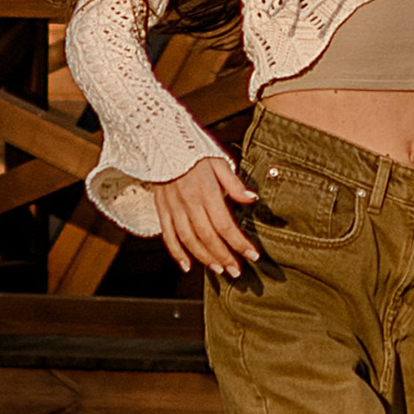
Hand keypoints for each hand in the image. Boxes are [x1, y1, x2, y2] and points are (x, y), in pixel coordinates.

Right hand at [153, 156, 258, 279]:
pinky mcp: (162, 210)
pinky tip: (187, 265)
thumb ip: (234, 184)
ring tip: (219, 270)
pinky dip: (177, 253)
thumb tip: (252, 199)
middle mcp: (189, 203)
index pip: (225, 225)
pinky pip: (168, 235)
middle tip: (236, 271)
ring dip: (204, 258)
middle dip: (224, 257)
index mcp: (206, 191)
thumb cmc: (193, 151)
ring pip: (189, 240)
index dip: (239, 243)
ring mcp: (174, 208)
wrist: (161, 142)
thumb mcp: (219, 161)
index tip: (252, 256)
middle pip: (208, 237)